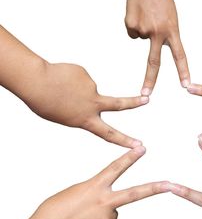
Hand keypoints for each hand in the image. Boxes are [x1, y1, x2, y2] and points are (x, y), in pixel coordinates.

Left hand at [25, 62, 147, 147]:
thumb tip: (94, 94)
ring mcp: (91, 86)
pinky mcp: (85, 73)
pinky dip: (70, 78)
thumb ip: (82, 110)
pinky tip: (61, 79)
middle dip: (134, 102)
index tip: (139, 145)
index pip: (109, 134)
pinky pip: (79, 76)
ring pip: (86, 87)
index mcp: (85, 119)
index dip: (125, 140)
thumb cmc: (45, 103)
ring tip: (59, 87)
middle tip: (146, 99)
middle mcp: (93, 104)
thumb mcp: (65, 116)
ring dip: (74, 87)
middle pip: (119, 104)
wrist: (37, 82)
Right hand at [32, 146, 168, 218]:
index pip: (116, 168)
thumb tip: (114, 209)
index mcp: (95, 186)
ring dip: (102, 214)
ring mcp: (107, 218)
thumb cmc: (57, 208)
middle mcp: (105, 201)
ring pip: (113, 213)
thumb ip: (99, 195)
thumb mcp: (79, 192)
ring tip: (84, 217)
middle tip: (171, 184)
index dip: (130, 157)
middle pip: (135, 193)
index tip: (142, 148)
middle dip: (155, 188)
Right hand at [125, 0, 189, 94]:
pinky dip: (134, 24)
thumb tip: (145, 43)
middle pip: (153, 62)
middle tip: (145, 94)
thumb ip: (164, 34)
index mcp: (172, 30)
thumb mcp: (170, 16)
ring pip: (141, 38)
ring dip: (142, 28)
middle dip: (149, 80)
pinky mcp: (131, 26)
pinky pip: (132, 32)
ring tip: (146, 12)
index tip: (186, 85)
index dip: (183, 71)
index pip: (180, 55)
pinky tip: (137, 12)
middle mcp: (158, 33)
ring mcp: (144, 30)